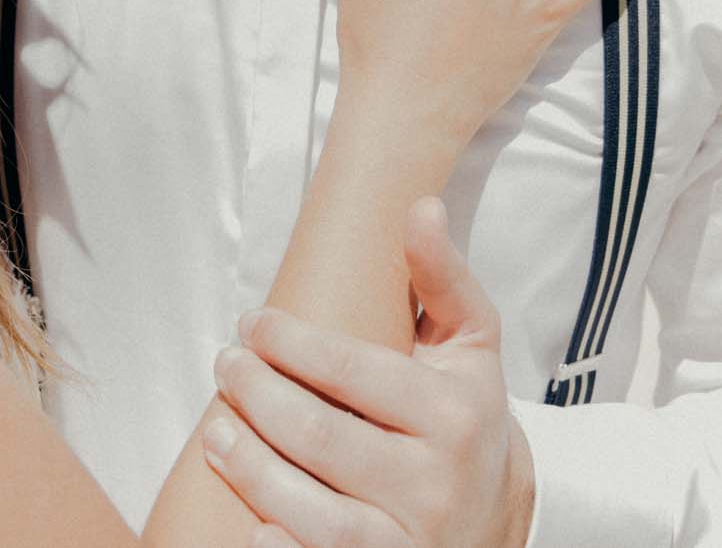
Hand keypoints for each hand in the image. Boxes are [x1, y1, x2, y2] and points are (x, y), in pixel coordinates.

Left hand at [203, 197, 534, 547]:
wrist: (504, 518)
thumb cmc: (466, 419)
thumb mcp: (469, 346)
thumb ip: (443, 278)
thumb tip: (419, 208)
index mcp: (454, 413)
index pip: (352, 369)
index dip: (289, 341)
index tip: (251, 323)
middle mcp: (435, 482)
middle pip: (319, 435)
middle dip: (257, 395)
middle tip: (225, 366)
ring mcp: (410, 540)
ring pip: (310, 509)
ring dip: (250, 468)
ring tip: (217, 431)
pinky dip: (278, 546)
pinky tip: (249, 520)